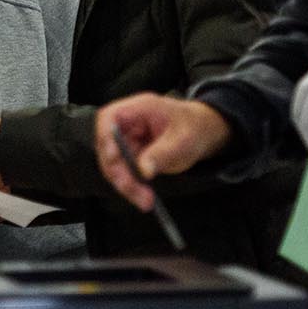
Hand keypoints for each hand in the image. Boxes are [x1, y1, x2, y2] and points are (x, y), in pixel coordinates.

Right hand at [94, 94, 231, 208]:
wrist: (202, 132)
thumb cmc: (193, 128)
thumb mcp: (183, 140)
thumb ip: (162, 154)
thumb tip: (143, 171)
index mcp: (140, 108)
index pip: (109, 118)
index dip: (106, 138)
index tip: (114, 158)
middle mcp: (128, 124)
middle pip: (108, 147)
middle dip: (118, 172)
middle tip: (134, 191)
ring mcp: (128, 140)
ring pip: (113, 164)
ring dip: (125, 184)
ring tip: (145, 200)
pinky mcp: (131, 155)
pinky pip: (124, 173)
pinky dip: (132, 186)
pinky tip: (144, 197)